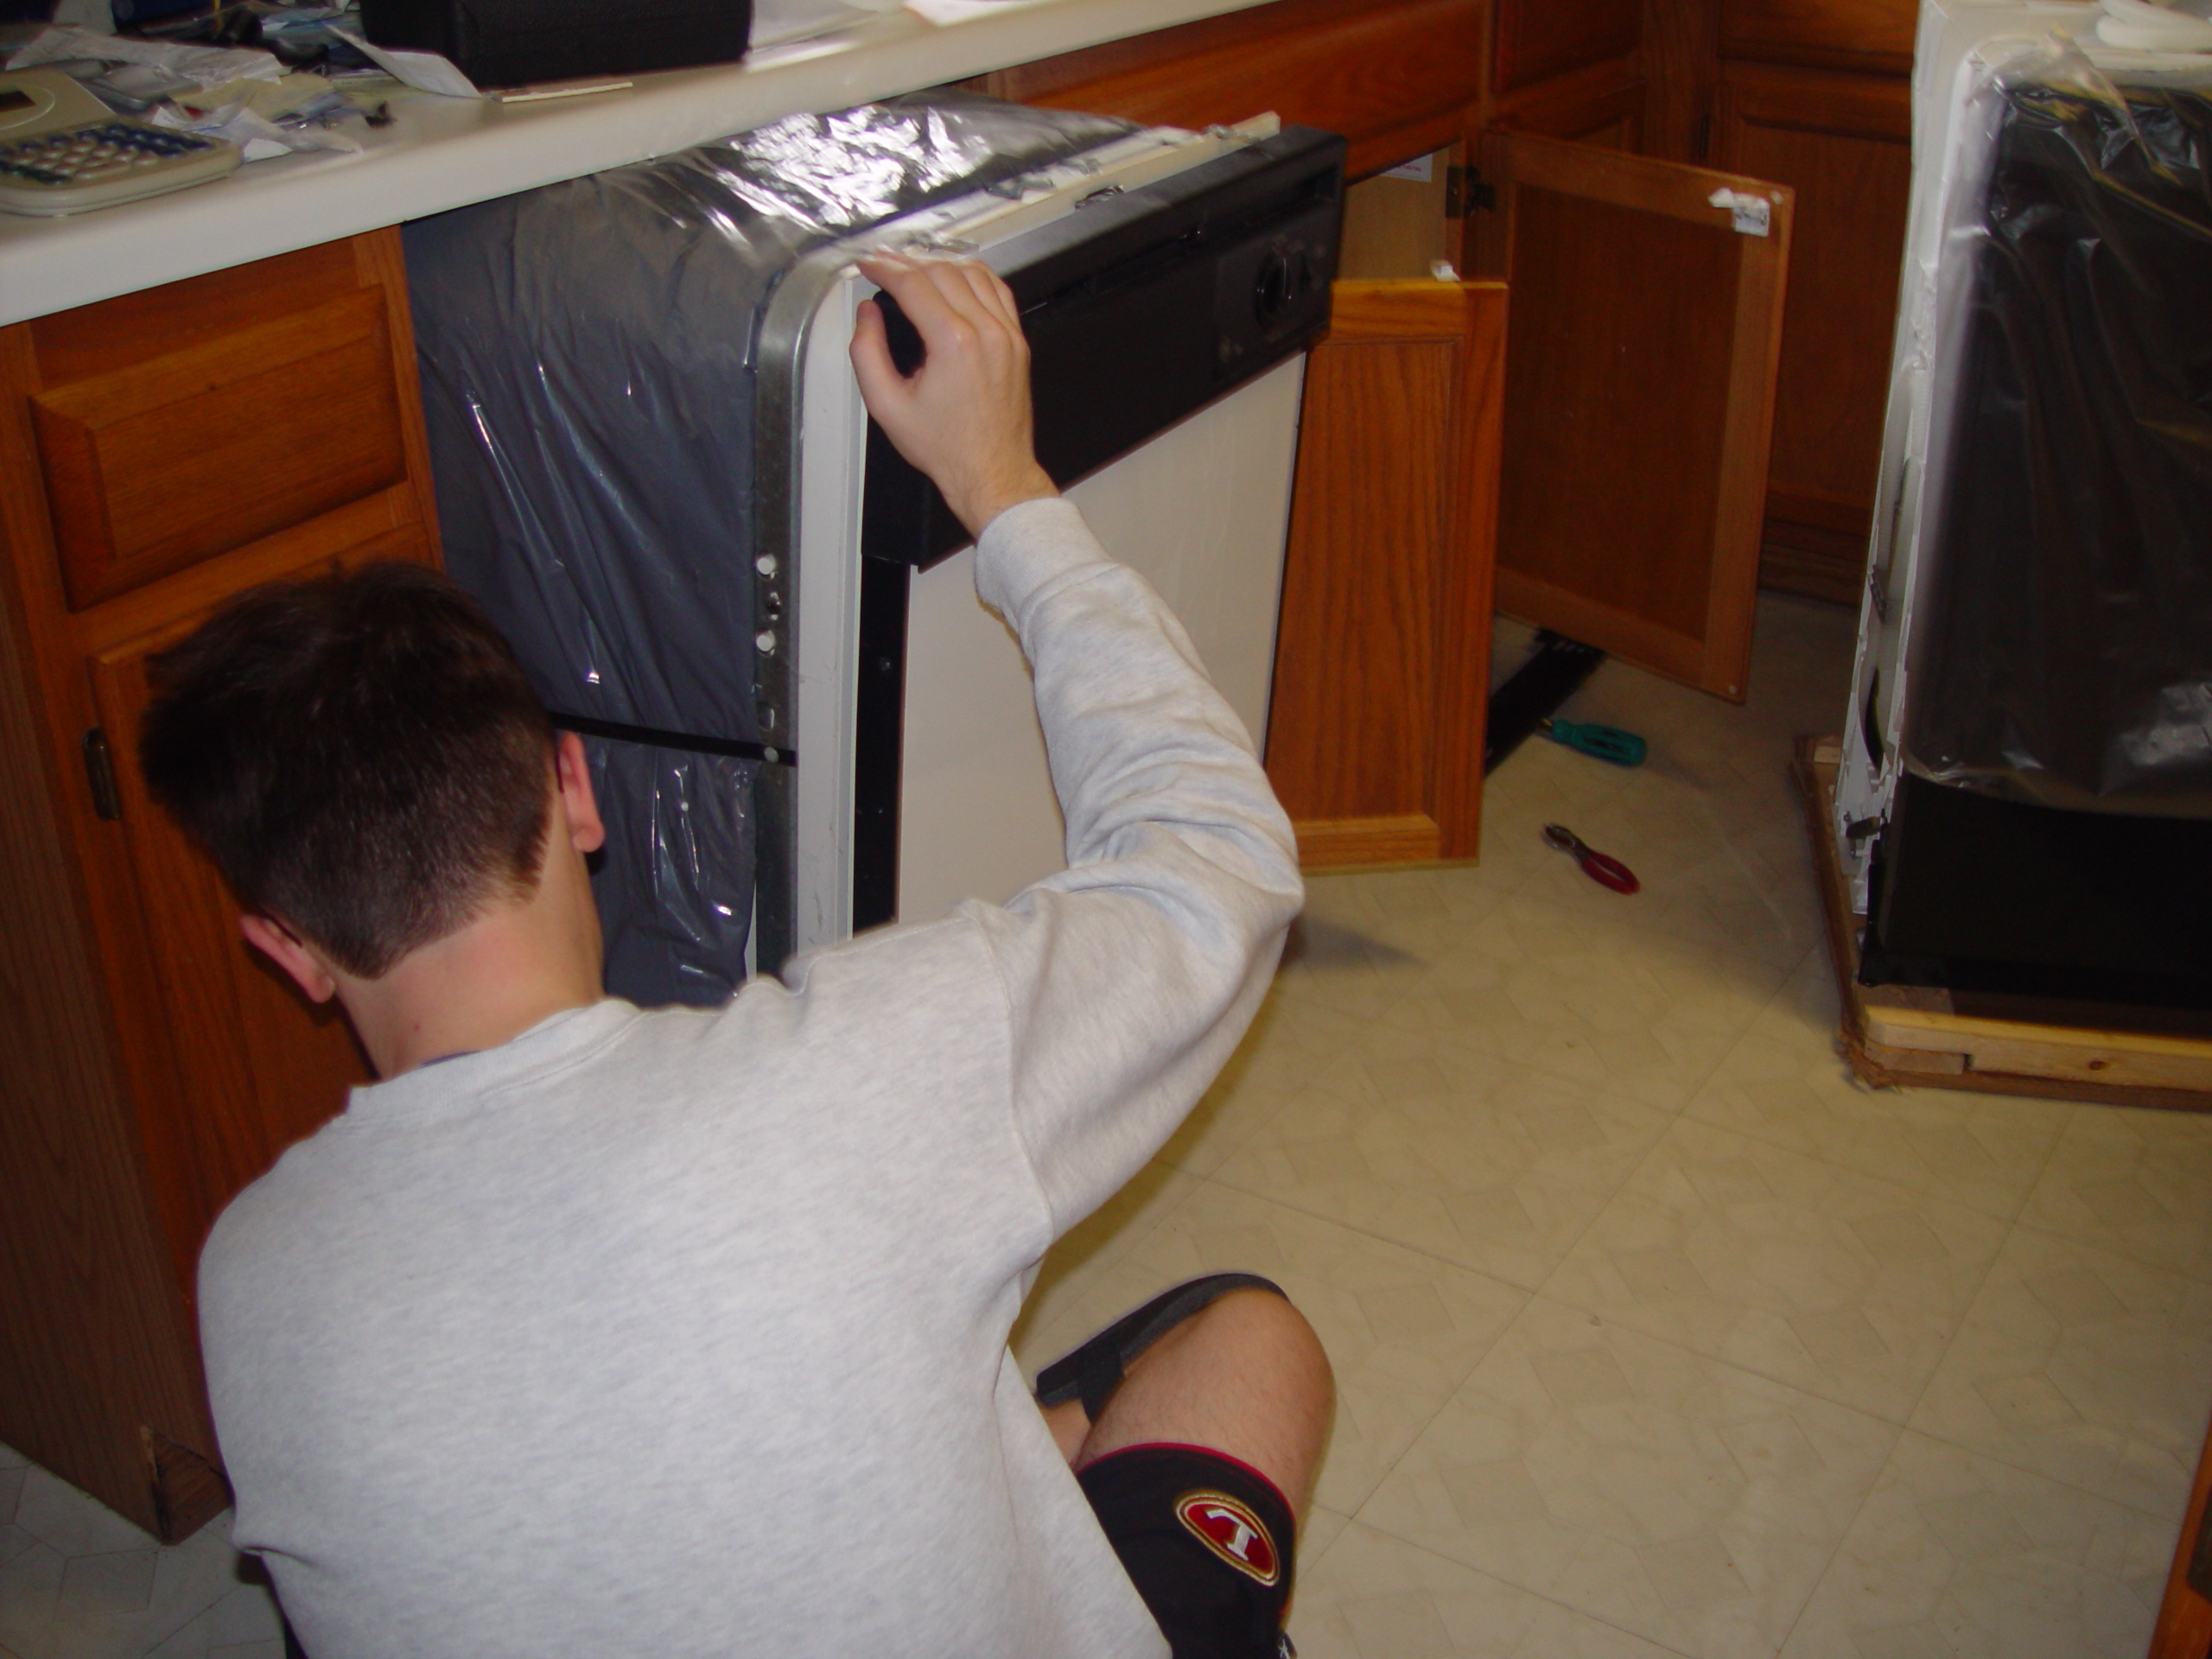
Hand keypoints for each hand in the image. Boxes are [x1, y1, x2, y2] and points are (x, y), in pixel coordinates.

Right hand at [850, 254, 1058, 538]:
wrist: (992, 471)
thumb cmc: (948, 448)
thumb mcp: (887, 406)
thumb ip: (867, 353)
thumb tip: (867, 316)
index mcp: (953, 343)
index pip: (913, 283)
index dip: (884, 268)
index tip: (869, 265)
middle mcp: (986, 332)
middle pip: (941, 271)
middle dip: (907, 262)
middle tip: (885, 264)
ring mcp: (1007, 335)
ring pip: (973, 273)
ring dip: (939, 263)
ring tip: (914, 266)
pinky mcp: (1017, 341)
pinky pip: (998, 291)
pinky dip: (974, 276)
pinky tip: (956, 276)